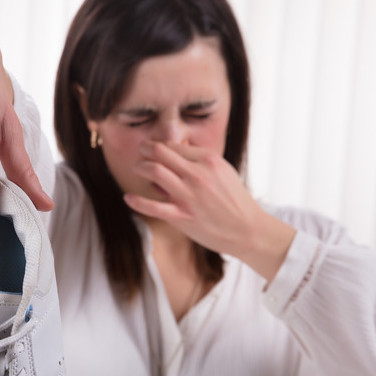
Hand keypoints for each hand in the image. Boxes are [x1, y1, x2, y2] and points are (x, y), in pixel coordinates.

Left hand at [123, 141, 295, 280]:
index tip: (153, 149)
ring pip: (153, 171)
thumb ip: (200, 162)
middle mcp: (197, 174)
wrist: (247, 230)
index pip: (174, 145)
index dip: (160, 146)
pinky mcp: (182, 216)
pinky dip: (136, 200)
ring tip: (136, 169)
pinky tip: (128, 197)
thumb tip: (175, 154)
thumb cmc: (234, 200)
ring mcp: (188, 195)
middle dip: (145, 150)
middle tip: (140, 153)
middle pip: (160, 152)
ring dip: (140, 167)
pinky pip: (151, 206)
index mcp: (209, 160)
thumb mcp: (223, 172)